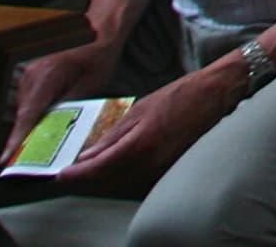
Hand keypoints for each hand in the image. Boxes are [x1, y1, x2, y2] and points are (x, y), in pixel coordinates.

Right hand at [8, 40, 117, 154]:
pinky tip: (40, 129)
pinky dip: (33, 116)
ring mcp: (29, 73)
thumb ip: (67, 109)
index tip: (4, 160)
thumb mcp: (89, 86)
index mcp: (46, 76)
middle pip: (23, 115)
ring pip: (24, 110)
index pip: (27, 115)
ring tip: (31, 152)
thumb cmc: (99, 56)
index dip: (16, 140)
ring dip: (27, 128)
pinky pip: (29, 101)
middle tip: (22, 166)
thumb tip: (52, 133)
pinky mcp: (31, 76)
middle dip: (22, 140)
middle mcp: (31, 74)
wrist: (99, 31)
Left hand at [68, 56, 242, 183]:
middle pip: (109, 179)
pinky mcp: (170, 168)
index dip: (77, 174)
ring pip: (123, 180)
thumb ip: (113, 134)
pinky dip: (124, 173)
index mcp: (140, 143)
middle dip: (88, 177)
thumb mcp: (140, 108)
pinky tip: (118, 163)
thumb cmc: (179, 95)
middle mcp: (150, 161)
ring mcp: (162, 167)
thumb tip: (89, 153)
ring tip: (91, 166)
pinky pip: (140, 177)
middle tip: (72, 170)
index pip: (99, 168)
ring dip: (105, 176)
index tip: (61, 175)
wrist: (214, 95)